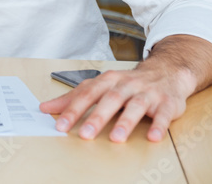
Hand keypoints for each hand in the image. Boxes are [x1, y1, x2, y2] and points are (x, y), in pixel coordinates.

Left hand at [39, 65, 193, 141]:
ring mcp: (147, 93)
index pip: (87, 95)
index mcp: (107, 80)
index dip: (73, 110)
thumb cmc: (127, 83)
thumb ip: (74, 97)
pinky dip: (158, 125)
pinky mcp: (167, 103)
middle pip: (110, 100)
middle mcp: (126, 85)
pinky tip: (152, 136)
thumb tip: (45, 107)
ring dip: (126, 122)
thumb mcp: (99, 86)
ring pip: (136, 106)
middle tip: (85, 134)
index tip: (60, 125)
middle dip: (97, 117)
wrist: (165, 72)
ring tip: (116, 138)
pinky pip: (163, 115)